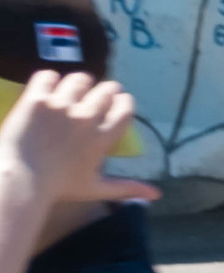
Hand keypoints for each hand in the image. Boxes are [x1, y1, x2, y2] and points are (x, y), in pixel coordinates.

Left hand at [0, 70, 151, 211]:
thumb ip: (127, 187)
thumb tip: (156, 195)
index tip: (118, 103)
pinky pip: (49, 76)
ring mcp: (60, 107)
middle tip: (96, 97)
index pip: (124, 108)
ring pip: (79, 79)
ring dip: (79, 84)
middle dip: (106, 91)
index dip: (123, 102)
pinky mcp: (37, 99)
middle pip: (106, 90)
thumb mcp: (96, 189)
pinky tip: (48, 91)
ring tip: (72, 92)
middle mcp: (85, 118)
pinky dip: (49, 81)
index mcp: (102, 139)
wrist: (19, 180)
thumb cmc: (59, 188)